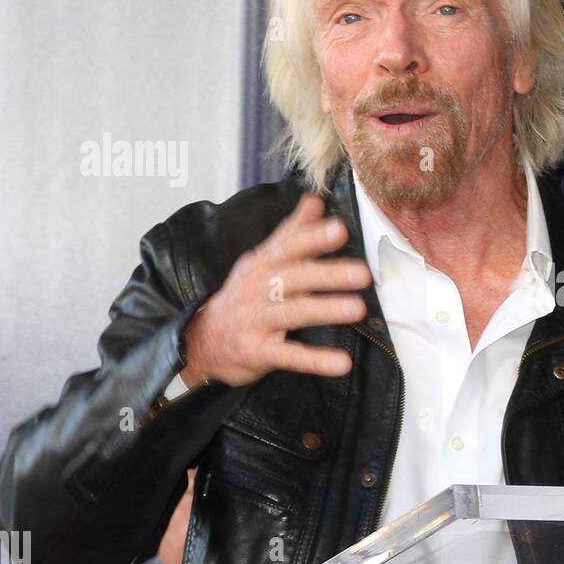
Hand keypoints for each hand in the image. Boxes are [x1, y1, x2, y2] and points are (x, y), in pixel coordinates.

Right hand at [181, 193, 369, 387]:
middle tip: (363, 273)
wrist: (201, 340)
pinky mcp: (258, 351)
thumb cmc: (244, 296)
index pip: (289, 246)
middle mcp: (259, 288)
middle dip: (328, 274)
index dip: (314, 237)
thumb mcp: (262, 260)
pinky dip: (315, 361)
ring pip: (294, 313)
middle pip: (295, 277)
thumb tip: (316, 200)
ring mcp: (257, 320)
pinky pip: (289, 356)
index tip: (341, 229)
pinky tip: (341, 363)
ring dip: (326, 310)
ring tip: (357, 309)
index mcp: (263, 264)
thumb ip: (292, 232)